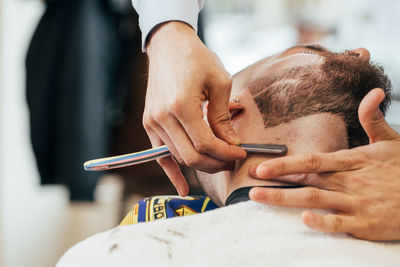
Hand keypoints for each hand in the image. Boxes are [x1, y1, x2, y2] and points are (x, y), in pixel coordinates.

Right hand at [144, 22, 245, 195]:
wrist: (168, 45)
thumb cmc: (196, 58)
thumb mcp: (219, 82)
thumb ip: (222, 117)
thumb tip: (231, 144)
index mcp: (181, 105)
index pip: (206, 144)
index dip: (226, 153)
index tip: (241, 153)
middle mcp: (163, 117)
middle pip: (192, 155)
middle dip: (216, 163)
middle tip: (233, 160)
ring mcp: (153, 122)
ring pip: (179, 157)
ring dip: (201, 164)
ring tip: (219, 161)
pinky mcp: (150, 123)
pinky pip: (159, 155)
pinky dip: (172, 172)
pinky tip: (183, 188)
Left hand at [249, 88, 399, 240]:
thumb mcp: (392, 141)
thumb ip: (373, 119)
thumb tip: (373, 92)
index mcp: (352, 161)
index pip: (311, 160)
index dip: (285, 163)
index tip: (261, 165)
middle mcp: (349, 181)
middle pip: (306, 181)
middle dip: (276, 182)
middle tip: (250, 184)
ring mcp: (357, 203)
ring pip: (315, 200)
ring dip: (286, 200)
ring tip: (259, 198)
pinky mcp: (366, 224)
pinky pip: (341, 223)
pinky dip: (323, 222)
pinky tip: (304, 219)